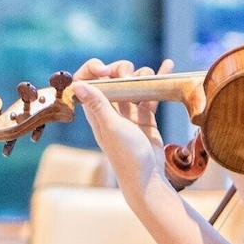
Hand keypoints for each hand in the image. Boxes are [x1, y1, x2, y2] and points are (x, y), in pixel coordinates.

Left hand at [70, 57, 171, 194]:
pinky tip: (167, 65)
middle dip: (121, 69)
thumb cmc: (127, 155)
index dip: (93, 70)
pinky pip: (149, 93)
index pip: (87, 81)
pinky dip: (157, 80)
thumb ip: (98, 104)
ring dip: (141, 75)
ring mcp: (128, 112)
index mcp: (95, 111)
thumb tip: (76, 84)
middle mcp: (110, 109)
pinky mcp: (145, 116)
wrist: (147, 178)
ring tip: (150, 79)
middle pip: (112, 77)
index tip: (106, 69)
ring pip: (132, 83)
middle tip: (130, 77)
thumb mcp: (112, 127)